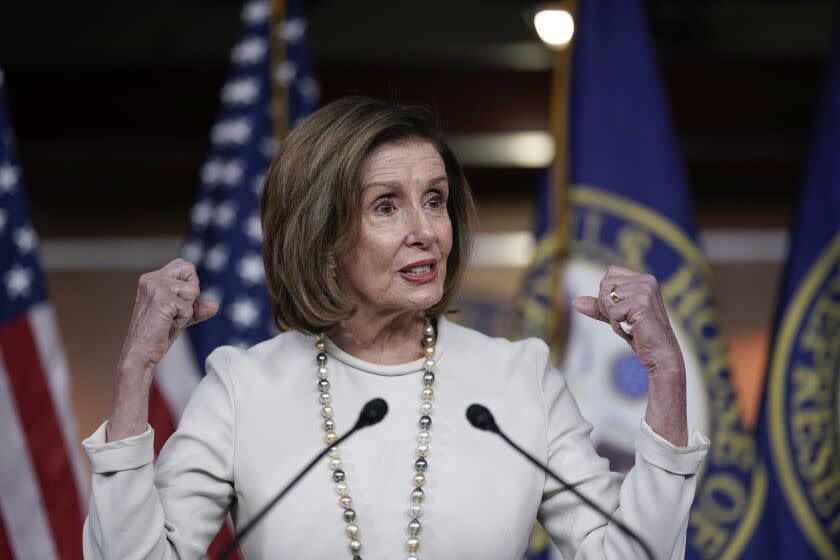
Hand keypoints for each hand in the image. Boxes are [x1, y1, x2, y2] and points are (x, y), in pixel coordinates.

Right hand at [108, 259, 217, 440]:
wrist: (141, 355)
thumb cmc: (156, 335)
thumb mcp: (179, 316)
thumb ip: (196, 307)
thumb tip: (215, 305)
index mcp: (151, 279)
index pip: (185, 266)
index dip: (190, 284)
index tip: (177, 304)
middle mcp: (151, 279)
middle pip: (190, 270)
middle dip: (191, 293)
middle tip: (174, 312)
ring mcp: (155, 287)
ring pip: (192, 290)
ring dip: (186, 310)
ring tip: (169, 320)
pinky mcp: (162, 300)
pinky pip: (189, 307)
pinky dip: (183, 319)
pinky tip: (167, 324)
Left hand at [571, 265, 682, 377]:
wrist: (661, 354)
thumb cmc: (641, 335)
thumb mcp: (617, 316)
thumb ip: (598, 307)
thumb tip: (576, 302)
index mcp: (644, 279)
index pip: (610, 273)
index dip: (607, 294)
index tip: (623, 310)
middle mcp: (646, 281)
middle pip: (605, 284)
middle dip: (607, 306)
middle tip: (625, 320)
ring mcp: (645, 291)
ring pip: (606, 296)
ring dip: (612, 316)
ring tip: (629, 324)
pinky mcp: (641, 304)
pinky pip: (612, 313)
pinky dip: (617, 326)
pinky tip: (632, 331)